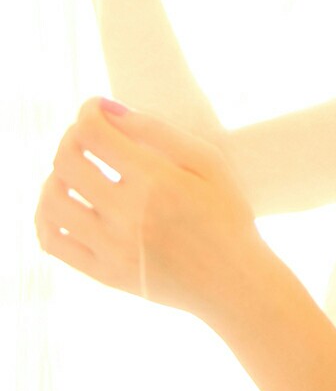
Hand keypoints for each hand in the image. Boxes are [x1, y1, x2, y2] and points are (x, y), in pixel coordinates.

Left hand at [35, 98, 259, 325]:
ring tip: (76, 172)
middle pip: (66, 161)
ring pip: (51, 200)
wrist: (233, 281)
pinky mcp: (104, 273)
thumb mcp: (208, 162)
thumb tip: (111, 111)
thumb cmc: (226, 216)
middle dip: (71, 138)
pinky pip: (52, 241)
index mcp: (156, 181)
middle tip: (88, 138)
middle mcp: (128, 215)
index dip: (89, 111)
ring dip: (55, 176)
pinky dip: (46, 215)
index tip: (97, 109)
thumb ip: (158, 132)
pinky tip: (64, 203)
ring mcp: (112, 247)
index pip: (94, 133)